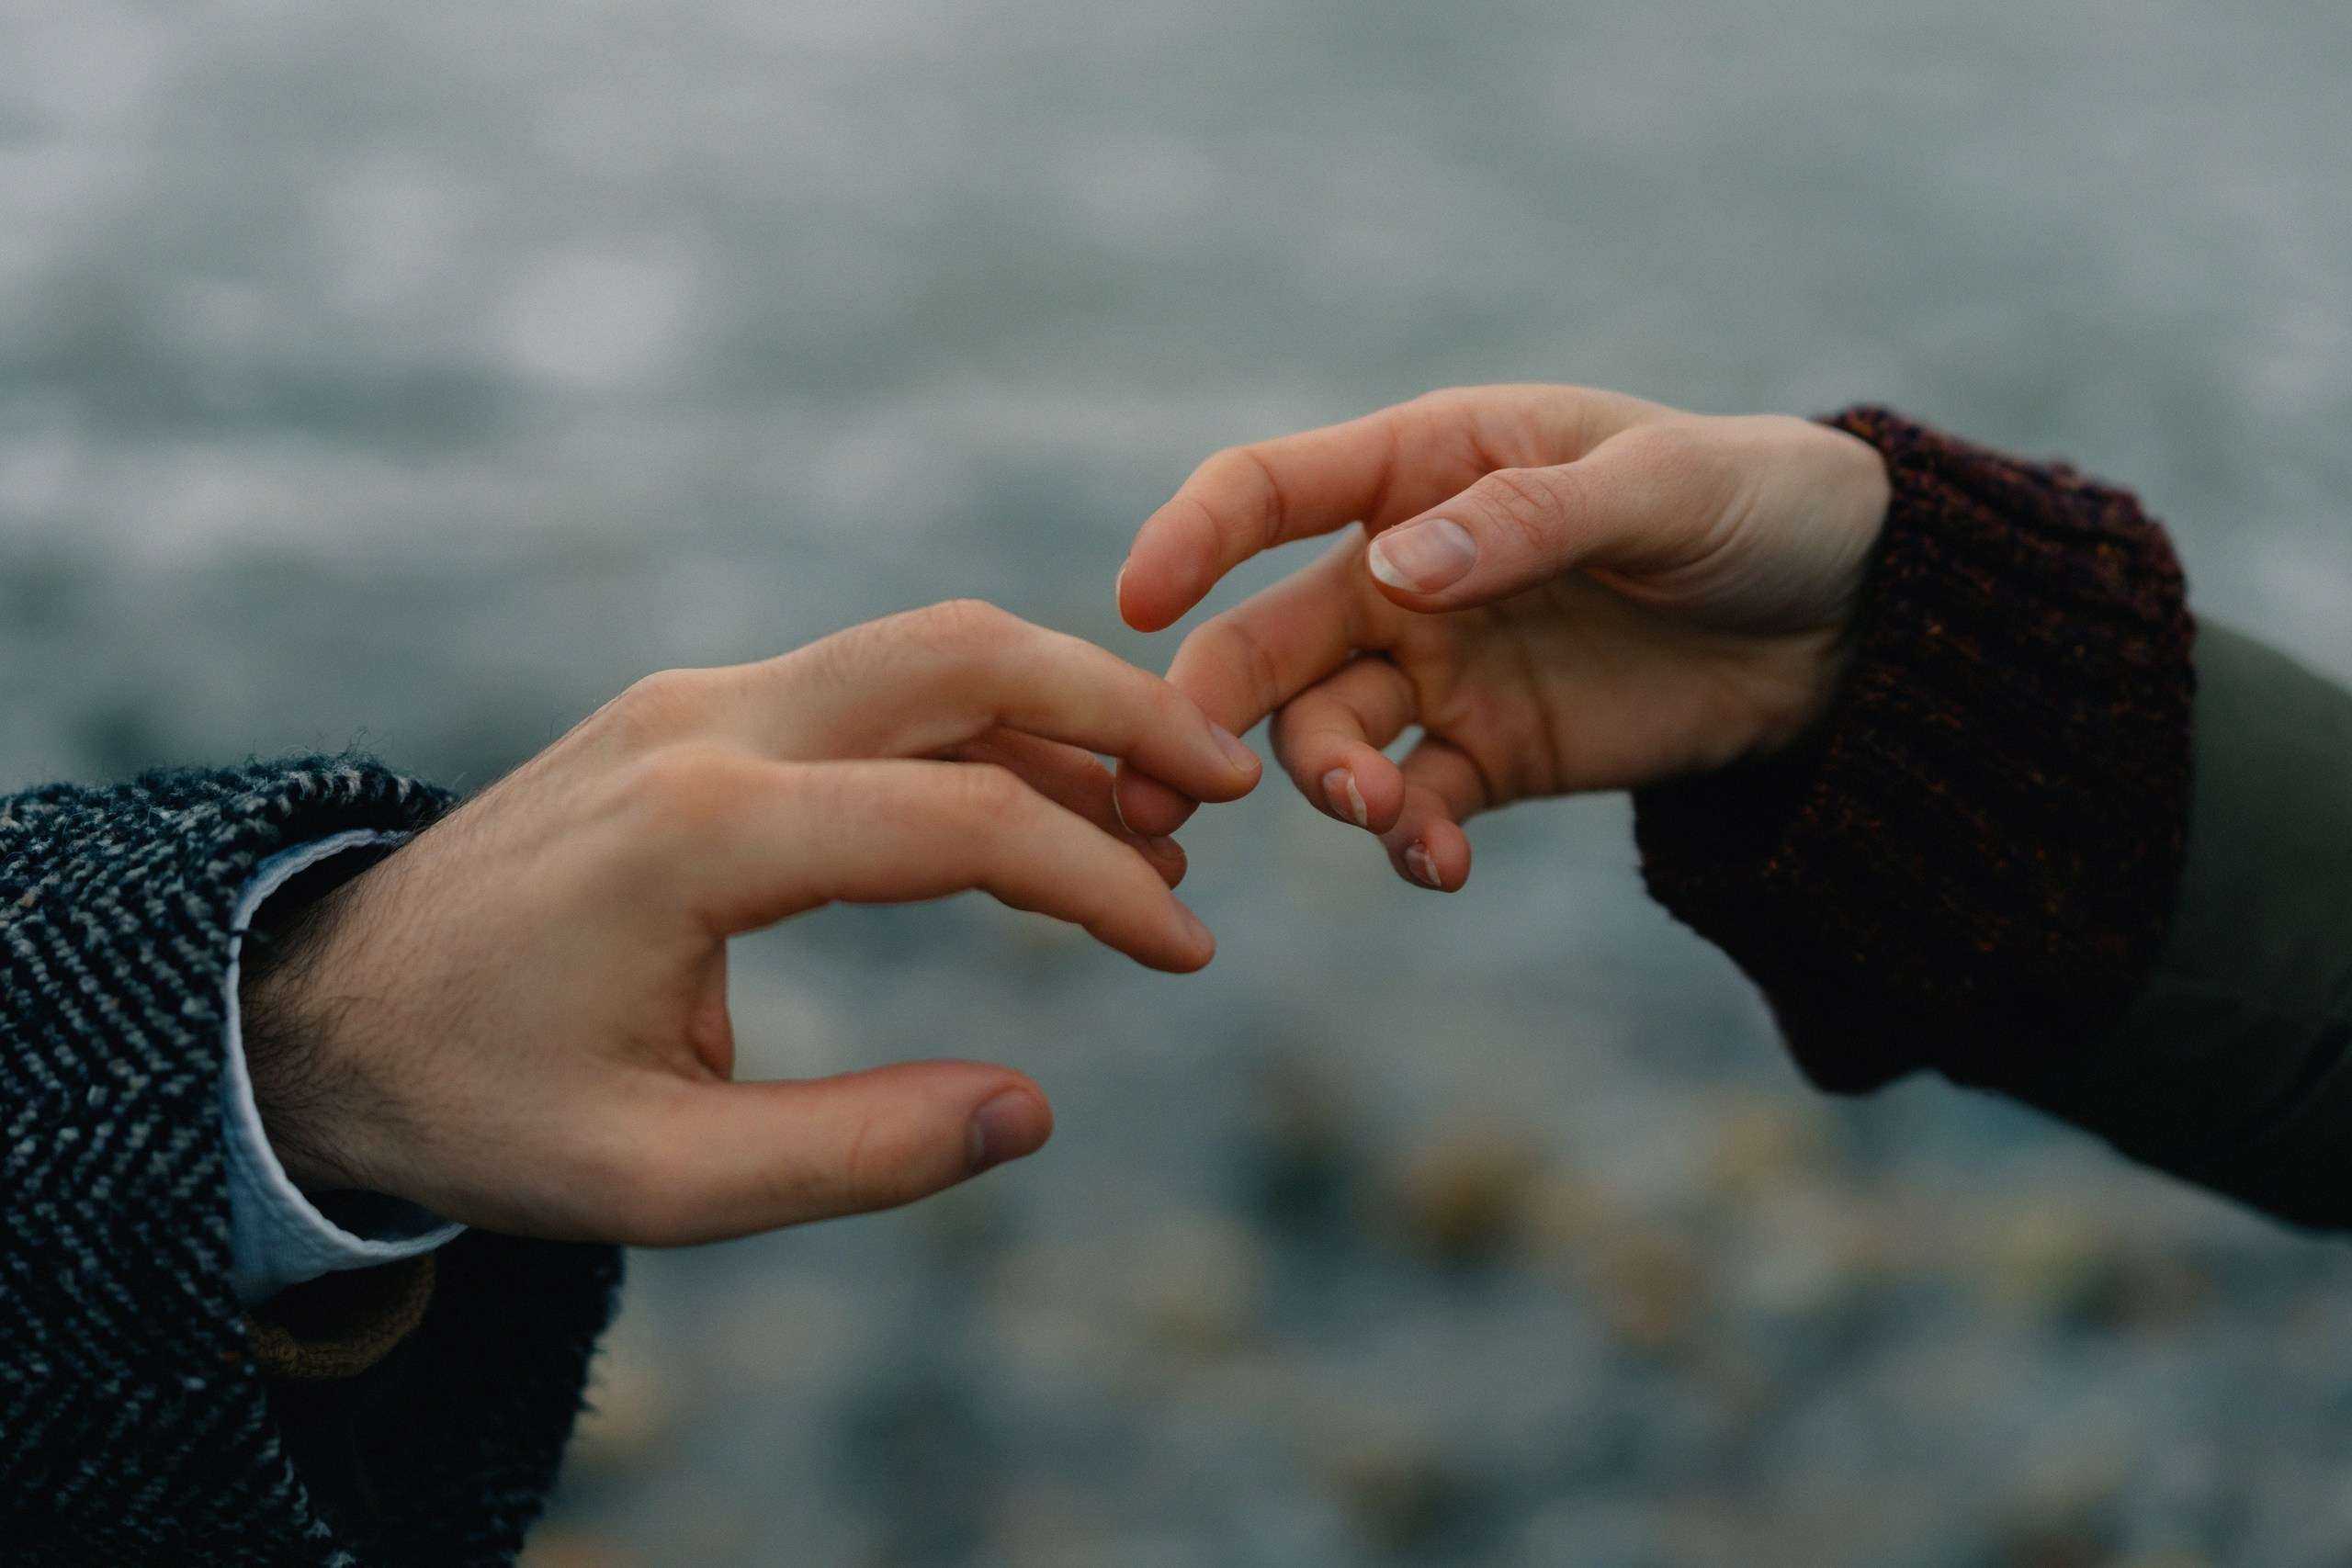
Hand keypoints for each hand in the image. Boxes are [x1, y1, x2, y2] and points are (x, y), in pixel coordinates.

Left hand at [240, 600, 1261, 1245]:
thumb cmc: (479, 1107)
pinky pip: (870, 693)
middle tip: (1228, 788)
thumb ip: (849, 1156)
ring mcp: (694, 701)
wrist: (319, 1014)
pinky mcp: (694, 715)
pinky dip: (978, 737)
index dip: (1098, 882)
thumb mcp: (654, 1182)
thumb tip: (1030, 1111)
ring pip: (922, 655)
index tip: (1186, 952)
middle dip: (1117, 710)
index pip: (957, 820)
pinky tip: (1040, 818)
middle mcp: (704, 726)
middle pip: (958, 653)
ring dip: (1057, 717)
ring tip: (1157, 826)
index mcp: (696, 834)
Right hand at [1110, 385, 1889, 888]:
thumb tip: (1392, 571)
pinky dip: (1410, 843)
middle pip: (1268, 637)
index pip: (1270, 489)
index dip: (1192, 536)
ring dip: (1325, 783)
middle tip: (1173, 789)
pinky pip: (1415, 807)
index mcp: (1428, 465)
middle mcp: (1407, 570)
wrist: (1853, 622)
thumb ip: (1527, 522)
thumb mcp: (1662, 487)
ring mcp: (1442, 669)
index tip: (1136, 602)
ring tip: (1380, 816)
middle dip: (1208, 707)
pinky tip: (1440, 866)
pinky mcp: (1490, 758)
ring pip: (1325, 734)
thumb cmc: (1757, 503)